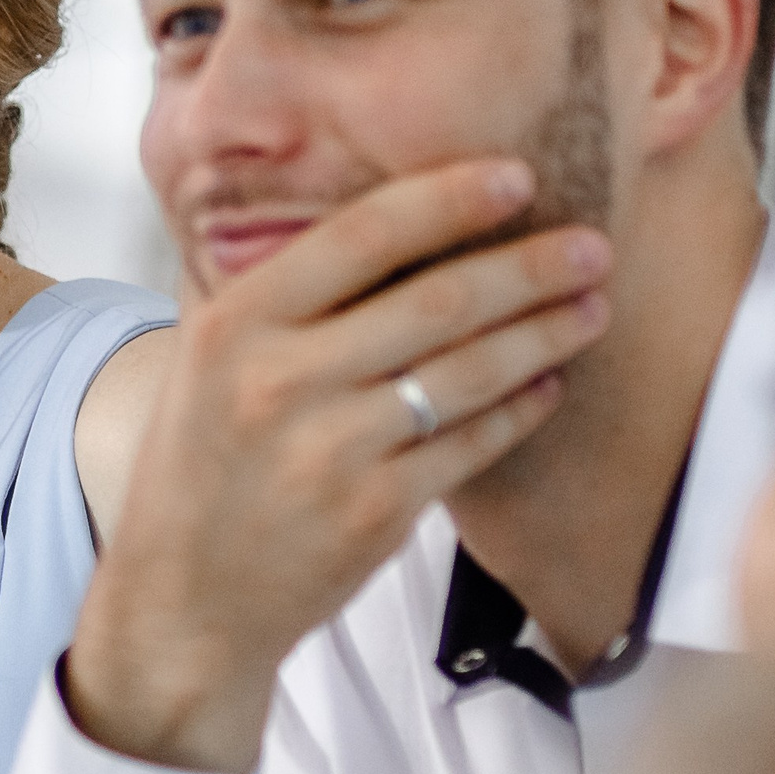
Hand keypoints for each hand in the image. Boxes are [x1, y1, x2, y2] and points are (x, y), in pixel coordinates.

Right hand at [67, 159, 612, 773]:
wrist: (183, 596)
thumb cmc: (201, 466)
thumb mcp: (207, 362)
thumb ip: (278, 295)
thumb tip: (385, 221)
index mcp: (237, 325)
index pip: (360, 237)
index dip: (447, 200)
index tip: (514, 178)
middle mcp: (281, 381)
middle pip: (436, 302)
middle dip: (530, 267)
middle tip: (591, 245)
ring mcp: (332, 451)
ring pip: (468, 372)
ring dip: (545, 333)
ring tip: (591, 306)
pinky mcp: (376, 513)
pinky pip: (472, 444)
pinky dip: (521, 409)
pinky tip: (549, 384)